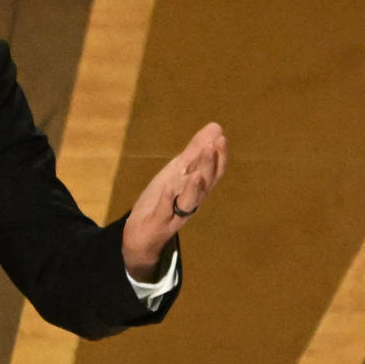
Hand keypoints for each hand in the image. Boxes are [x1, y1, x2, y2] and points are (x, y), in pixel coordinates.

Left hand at [123, 122, 227, 281]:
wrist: (143, 235)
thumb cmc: (164, 200)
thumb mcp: (177, 172)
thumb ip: (195, 151)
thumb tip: (215, 127)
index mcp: (196, 189)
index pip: (214, 173)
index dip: (219, 157)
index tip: (221, 138)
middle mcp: (191, 202)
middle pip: (204, 185)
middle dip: (208, 165)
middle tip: (212, 145)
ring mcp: (175, 214)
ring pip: (189, 201)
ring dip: (194, 187)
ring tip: (197, 172)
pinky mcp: (158, 223)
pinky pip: (164, 212)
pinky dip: (167, 200)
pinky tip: (168, 188)